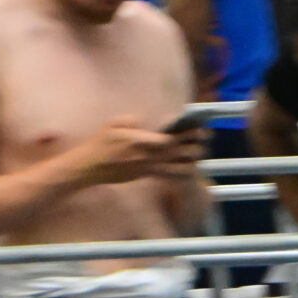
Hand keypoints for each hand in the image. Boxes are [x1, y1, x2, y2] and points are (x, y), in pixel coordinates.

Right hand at [64, 118, 203, 186]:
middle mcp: (144, 157)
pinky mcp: (142, 176)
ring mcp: (144, 168)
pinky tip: (189, 168)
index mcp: (138, 141)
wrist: (90, 167)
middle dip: (192, 144)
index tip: (196, 127)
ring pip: (171, 165)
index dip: (184, 133)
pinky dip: (178, 171)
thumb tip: (144, 121)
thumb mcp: (114, 123)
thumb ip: (132, 121)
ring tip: (202, 153)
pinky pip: (164, 174)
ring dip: (188, 159)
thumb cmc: (101, 142)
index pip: (167, 138)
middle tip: (207, 137)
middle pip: (174, 152)